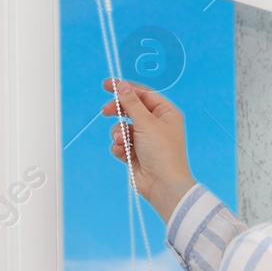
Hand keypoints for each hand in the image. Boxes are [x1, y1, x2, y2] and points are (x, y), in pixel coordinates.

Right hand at [101, 79, 196, 224]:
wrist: (162, 185)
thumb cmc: (162, 153)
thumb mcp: (146, 122)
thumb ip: (131, 103)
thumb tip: (122, 86)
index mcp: (165, 113)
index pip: (143, 94)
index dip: (125, 88)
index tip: (107, 84)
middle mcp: (156, 125)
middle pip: (131, 110)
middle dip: (118, 112)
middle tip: (106, 111)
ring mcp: (146, 139)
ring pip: (123, 127)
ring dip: (118, 133)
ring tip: (122, 141)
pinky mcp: (136, 153)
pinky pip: (121, 143)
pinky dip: (119, 146)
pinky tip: (123, 152)